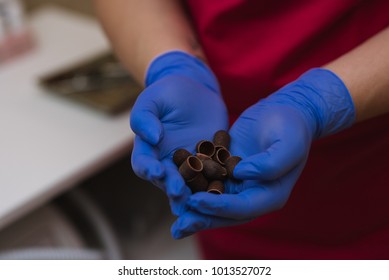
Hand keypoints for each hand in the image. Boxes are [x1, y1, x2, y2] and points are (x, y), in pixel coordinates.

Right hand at [130, 51, 228, 214]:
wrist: (198, 90)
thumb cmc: (169, 92)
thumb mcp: (153, 99)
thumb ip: (145, 117)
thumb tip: (151, 137)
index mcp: (149, 148)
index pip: (144, 163)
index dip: (148, 168)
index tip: (156, 171)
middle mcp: (168, 161)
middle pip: (167, 179)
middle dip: (172, 186)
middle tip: (179, 192)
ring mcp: (190, 164)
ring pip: (189, 183)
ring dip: (193, 193)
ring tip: (198, 201)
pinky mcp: (210, 162)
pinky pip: (212, 174)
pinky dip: (215, 183)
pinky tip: (222, 189)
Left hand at [171, 68, 355, 237]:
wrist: (283, 112)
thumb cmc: (291, 127)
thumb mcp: (288, 142)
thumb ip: (271, 162)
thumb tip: (240, 173)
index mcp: (270, 195)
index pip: (242, 207)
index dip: (218, 207)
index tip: (195, 201)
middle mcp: (252, 194)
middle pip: (224, 213)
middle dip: (201, 219)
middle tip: (177, 228)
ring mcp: (237, 184)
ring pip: (212, 200)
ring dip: (192, 208)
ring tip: (173, 214)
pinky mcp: (225, 170)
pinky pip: (207, 181)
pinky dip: (191, 185)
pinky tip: (172, 185)